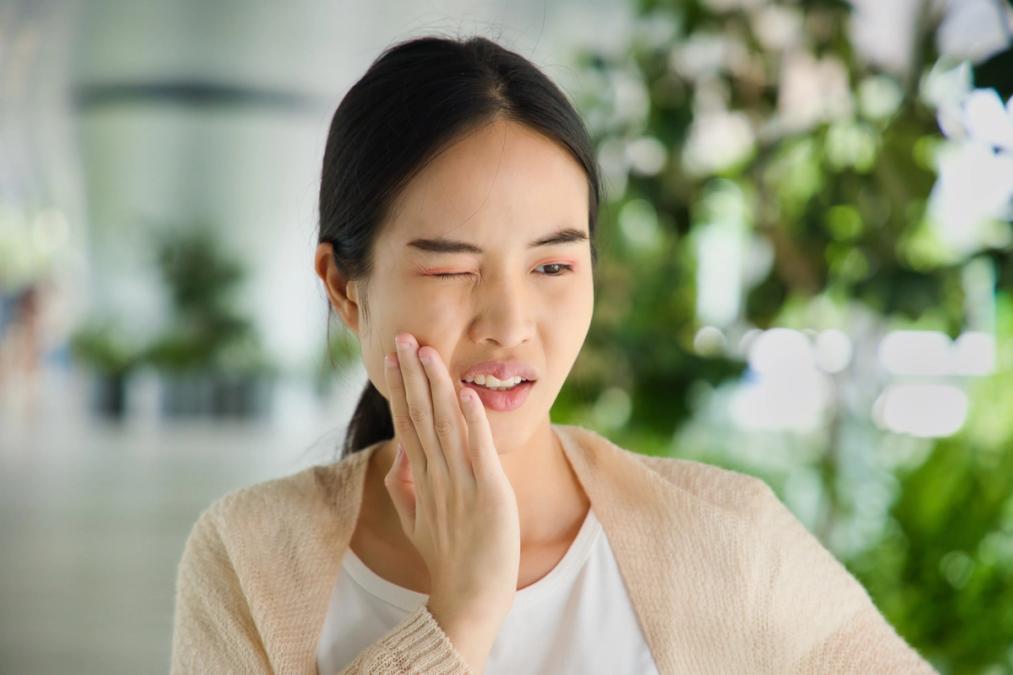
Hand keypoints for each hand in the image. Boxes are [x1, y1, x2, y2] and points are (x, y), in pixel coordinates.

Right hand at [383, 332, 520, 620]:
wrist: (467, 601)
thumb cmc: (447, 562)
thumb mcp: (416, 523)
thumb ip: (402, 489)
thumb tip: (397, 458)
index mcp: (419, 481)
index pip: (407, 423)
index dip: (400, 388)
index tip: (392, 356)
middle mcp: (434, 477)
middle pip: (420, 416)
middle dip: (412, 375)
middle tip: (402, 338)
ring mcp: (459, 484)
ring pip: (445, 425)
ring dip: (436, 387)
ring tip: (428, 352)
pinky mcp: (487, 493)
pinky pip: (477, 451)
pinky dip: (472, 421)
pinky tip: (467, 394)